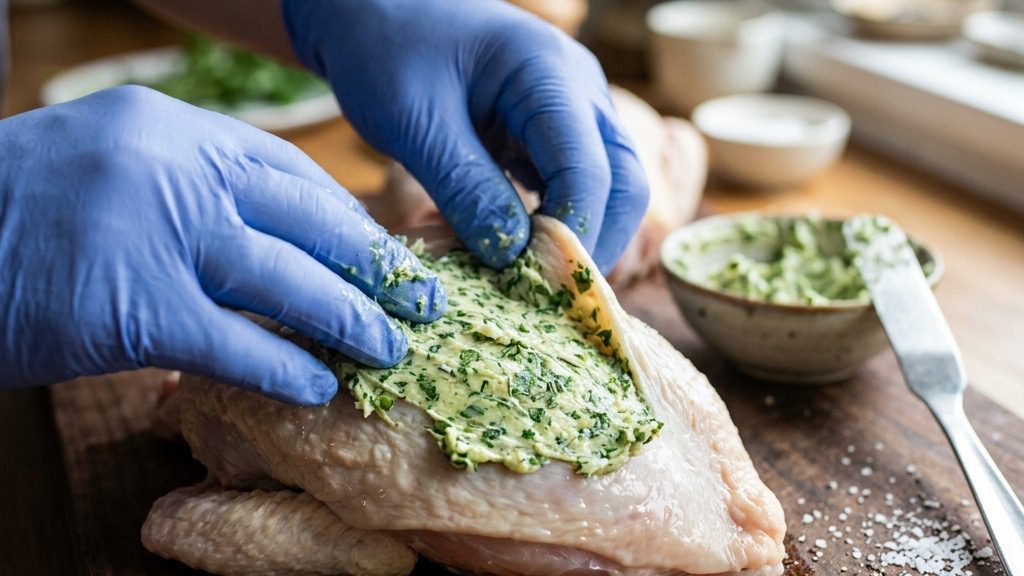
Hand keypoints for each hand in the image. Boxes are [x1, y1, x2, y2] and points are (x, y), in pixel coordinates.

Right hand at [0, 86, 444, 404]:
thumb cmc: (19, 212)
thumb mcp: (110, 164)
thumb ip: (188, 187)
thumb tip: (270, 234)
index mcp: (172, 128)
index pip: (290, 172)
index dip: (346, 218)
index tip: (378, 252)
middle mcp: (175, 169)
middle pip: (308, 221)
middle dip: (373, 265)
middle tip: (418, 300)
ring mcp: (159, 234)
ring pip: (288, 280)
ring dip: (349, 320)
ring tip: (387, 349)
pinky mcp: (137, 308)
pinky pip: (238, 344)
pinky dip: (286, 368)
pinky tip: (317, 386)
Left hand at [282, 0, 648, 270]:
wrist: (372, 15)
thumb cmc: (386, 52)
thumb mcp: (415, 122)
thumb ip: (465, 187)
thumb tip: (512, 257)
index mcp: (548, 72)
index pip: (591, 168)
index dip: (575, 234)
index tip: (537, 284)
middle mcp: (578, 88)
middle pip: (624, 180)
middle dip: (595, 242)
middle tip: (548, 297)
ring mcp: (573, 107)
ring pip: (609, 185)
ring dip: (579, 235)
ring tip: (533, 282)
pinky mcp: (553, 129)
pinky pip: (575, 182)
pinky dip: (556, 221)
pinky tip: (518, 250)